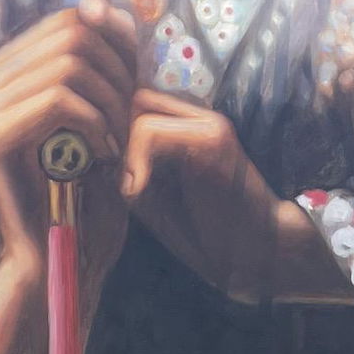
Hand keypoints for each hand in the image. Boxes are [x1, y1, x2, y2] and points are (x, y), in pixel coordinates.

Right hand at [0, 0, 136, 353]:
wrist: (65, 254)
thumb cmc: (89, 184)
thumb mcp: (104, 109)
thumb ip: (103, 57)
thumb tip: (104, 2)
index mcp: (12, 66)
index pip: (75, 18)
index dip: (118, 44)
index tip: (135, 88)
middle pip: (75, 34)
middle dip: (118, 73)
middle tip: (128, 121)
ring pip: (71, 64)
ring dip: (110, 103)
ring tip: (117, 142)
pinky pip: (59, 99)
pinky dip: (94, 125)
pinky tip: (102, 155)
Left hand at [122, 91, 346, 303]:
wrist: (260, 253)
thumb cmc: (207, 231)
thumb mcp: (155, 194)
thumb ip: (130, 164)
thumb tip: (93, 144)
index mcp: (191, 125)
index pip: (138, 105)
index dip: (116, 133)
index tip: (111, 172)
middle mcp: (201, 114)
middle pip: (134, 100)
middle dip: (116, 136)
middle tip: (115, 177)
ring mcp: (209, 122)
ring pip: (137, 112)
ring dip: (123, 151)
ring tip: (132, 188)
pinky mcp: (212, 137)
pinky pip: (148, 131)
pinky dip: (134, 161)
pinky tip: (139, 191)